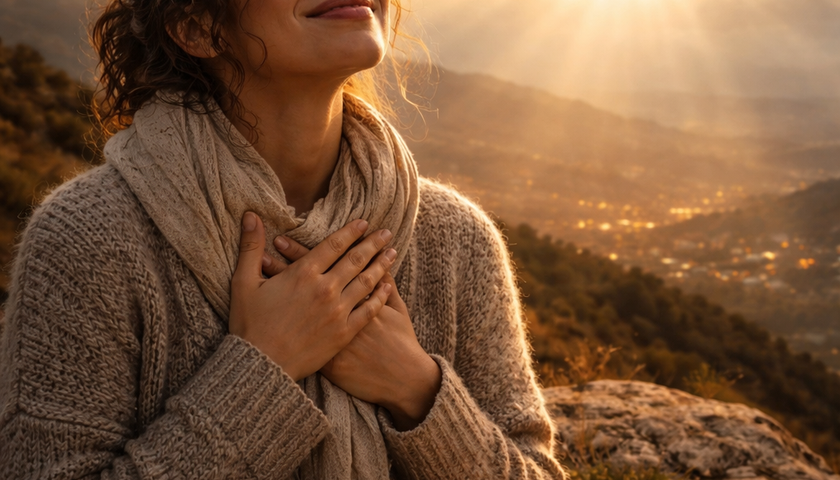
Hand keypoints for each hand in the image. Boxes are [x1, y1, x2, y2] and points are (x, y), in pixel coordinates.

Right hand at [229, 212, 395, 381]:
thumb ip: (250, 246)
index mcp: (303, 273)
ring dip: (381, 265)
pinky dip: (380, 296)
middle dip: (373, 243)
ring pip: (366, 282)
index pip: (334, 245)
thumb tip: (250, 214)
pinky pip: (368, 310)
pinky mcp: (344, 333)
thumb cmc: (249, 325)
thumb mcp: (244, 282)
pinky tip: (388, 286)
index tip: (364, 222)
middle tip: (387, 232)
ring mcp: (338, 311)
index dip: (351, 231)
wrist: (261, 366)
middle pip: (356, 259)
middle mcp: (325, 288)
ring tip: (393, 253)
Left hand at [265, 238, 441, 431]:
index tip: (279, 239)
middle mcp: (335, 308)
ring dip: (277, 283)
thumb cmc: (399, 341)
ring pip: (295, 302)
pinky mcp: (321, 353)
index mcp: (352, 295)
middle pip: (305, 279)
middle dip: (287, 262)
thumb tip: (383, 261)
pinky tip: (263, 306)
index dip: (300, 251)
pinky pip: (294, 331)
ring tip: (260, 266)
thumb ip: (387, 283)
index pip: (322, 265)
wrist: (397, 377)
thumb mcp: (400, 309)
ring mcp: (327, 331)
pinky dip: (279, 315)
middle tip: (267, 243)